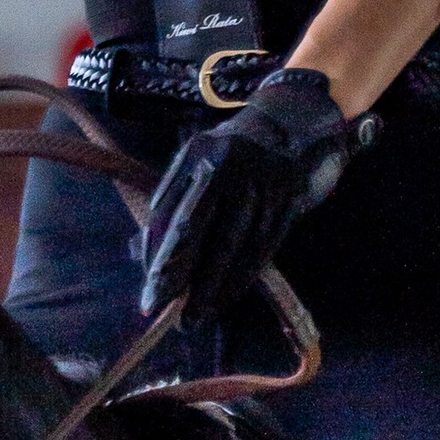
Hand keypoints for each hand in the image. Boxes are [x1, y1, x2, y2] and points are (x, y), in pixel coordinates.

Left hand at [138, 67, 352, 322]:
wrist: (297, 121)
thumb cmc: (236, 153)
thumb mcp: (201, 163)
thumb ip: (175, 202)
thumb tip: (141, 254)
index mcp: (197, 153)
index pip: (168, 210)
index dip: (155, 253)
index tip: (146, 288)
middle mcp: (227, 164)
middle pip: (196, 228)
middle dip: (176, 274)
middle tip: (160, 309)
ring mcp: (261, 180)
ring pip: (231, 245)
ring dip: (210, 287)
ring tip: (192, 318)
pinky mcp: (288, 198)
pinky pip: (261, 247)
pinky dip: (241, 277)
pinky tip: (224, 299)